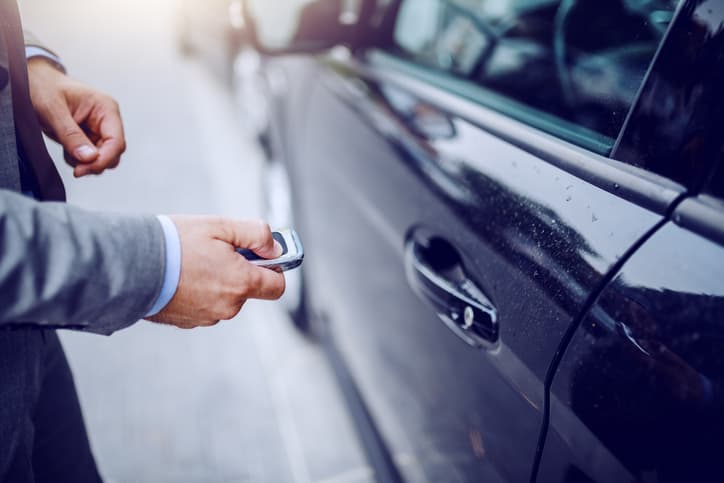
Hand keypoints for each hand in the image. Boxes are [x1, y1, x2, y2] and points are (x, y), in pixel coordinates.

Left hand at [27, 58, 125, 177]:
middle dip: (95, 163)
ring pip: (103, 158)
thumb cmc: (43, 86)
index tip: (84, 168)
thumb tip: (89, 157)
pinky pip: (90, 157)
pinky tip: (67, 150)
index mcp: (105, 108)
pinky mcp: (88, 138)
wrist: (32, 82)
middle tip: (76, 167)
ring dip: (86, 163)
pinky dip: (79, 160)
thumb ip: (71, 135)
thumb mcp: (53, 110)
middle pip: (113, 153)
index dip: (103, 159)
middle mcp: (106, 120)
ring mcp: (98, 130)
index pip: (116, 141)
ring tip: (67, 152)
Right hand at [148, 217, 285, 328]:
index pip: (278, 286)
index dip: (275, 268)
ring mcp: (207, 317)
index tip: (264, 255)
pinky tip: (182, 275)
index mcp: (241, 283)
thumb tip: (274, 248)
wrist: (130, 265)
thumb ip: (256, 235)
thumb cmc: (175, 242)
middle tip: (217, 249)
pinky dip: (199, 291)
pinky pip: (204, 305)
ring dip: (217, 280)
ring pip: (225, 297)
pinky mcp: (187, 322)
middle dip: (240, 270)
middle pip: (248, 289)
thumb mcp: (221, 226)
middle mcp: (228, 306)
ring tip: (193, 260)